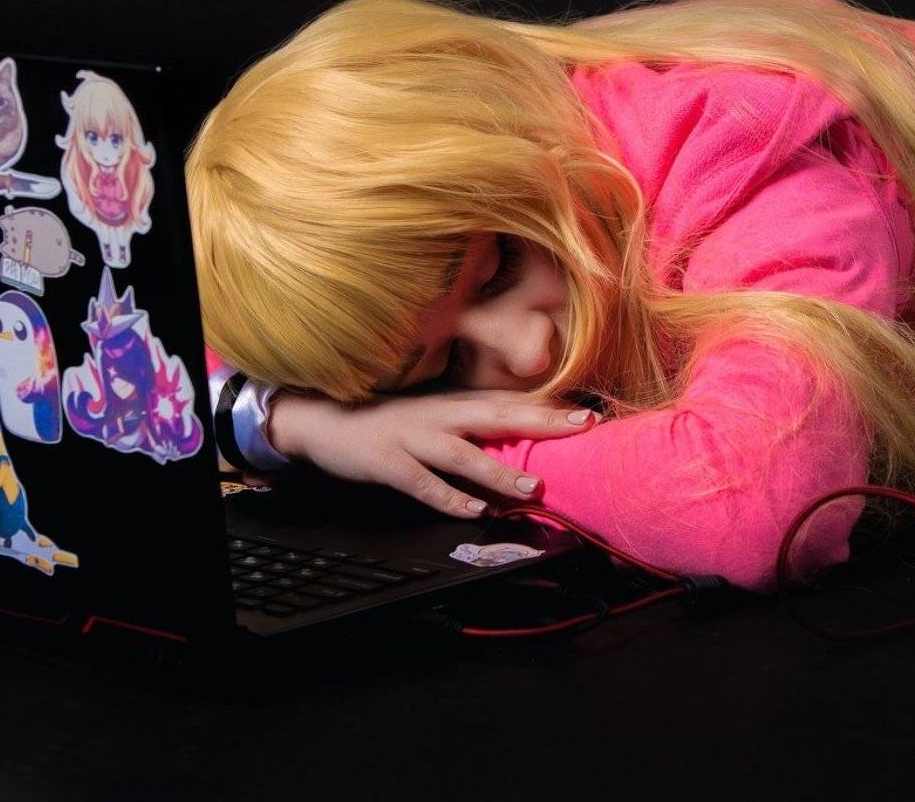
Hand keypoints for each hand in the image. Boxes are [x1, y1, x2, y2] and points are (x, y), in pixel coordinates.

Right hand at [267, 389, 601, 517]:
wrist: (324, 419)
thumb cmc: (390, 421)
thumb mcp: (436, 416)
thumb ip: (475, 423)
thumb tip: (523, 434)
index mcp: (455, 405)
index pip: (510, 403)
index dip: (549, 407)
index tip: (590, 414)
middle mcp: (440, 416)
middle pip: (497, 417)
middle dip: (541, 422)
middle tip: (582, 428)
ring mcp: (414, 439)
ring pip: (463, 455)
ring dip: (500, 471)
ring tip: (533, 489)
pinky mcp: (389, 463)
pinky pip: (422, 483)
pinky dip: (448, 498)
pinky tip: (473, 511)